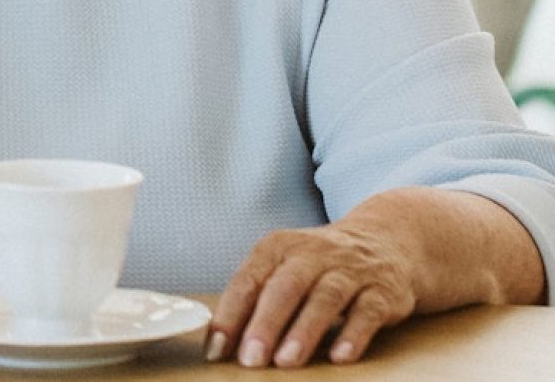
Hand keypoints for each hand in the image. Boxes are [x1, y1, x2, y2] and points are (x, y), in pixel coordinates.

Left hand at [206, 221, 416, 368]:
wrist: (385, 240)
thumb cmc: (319, 264)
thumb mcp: (286, 266)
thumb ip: (257, 299)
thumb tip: (221, 343)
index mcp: (280, 247)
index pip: (250, 278)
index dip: (231, 312)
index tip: (216, 347)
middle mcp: (313, 253)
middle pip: (287, 285)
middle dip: (267, 323)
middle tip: (251, 359)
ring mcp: (349, 270)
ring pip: (326, 296)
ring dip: (305, 329)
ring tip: (287, 362)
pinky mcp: (381, 290)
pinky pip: (368, 310)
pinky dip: (354, 333)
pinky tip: (340, 356)